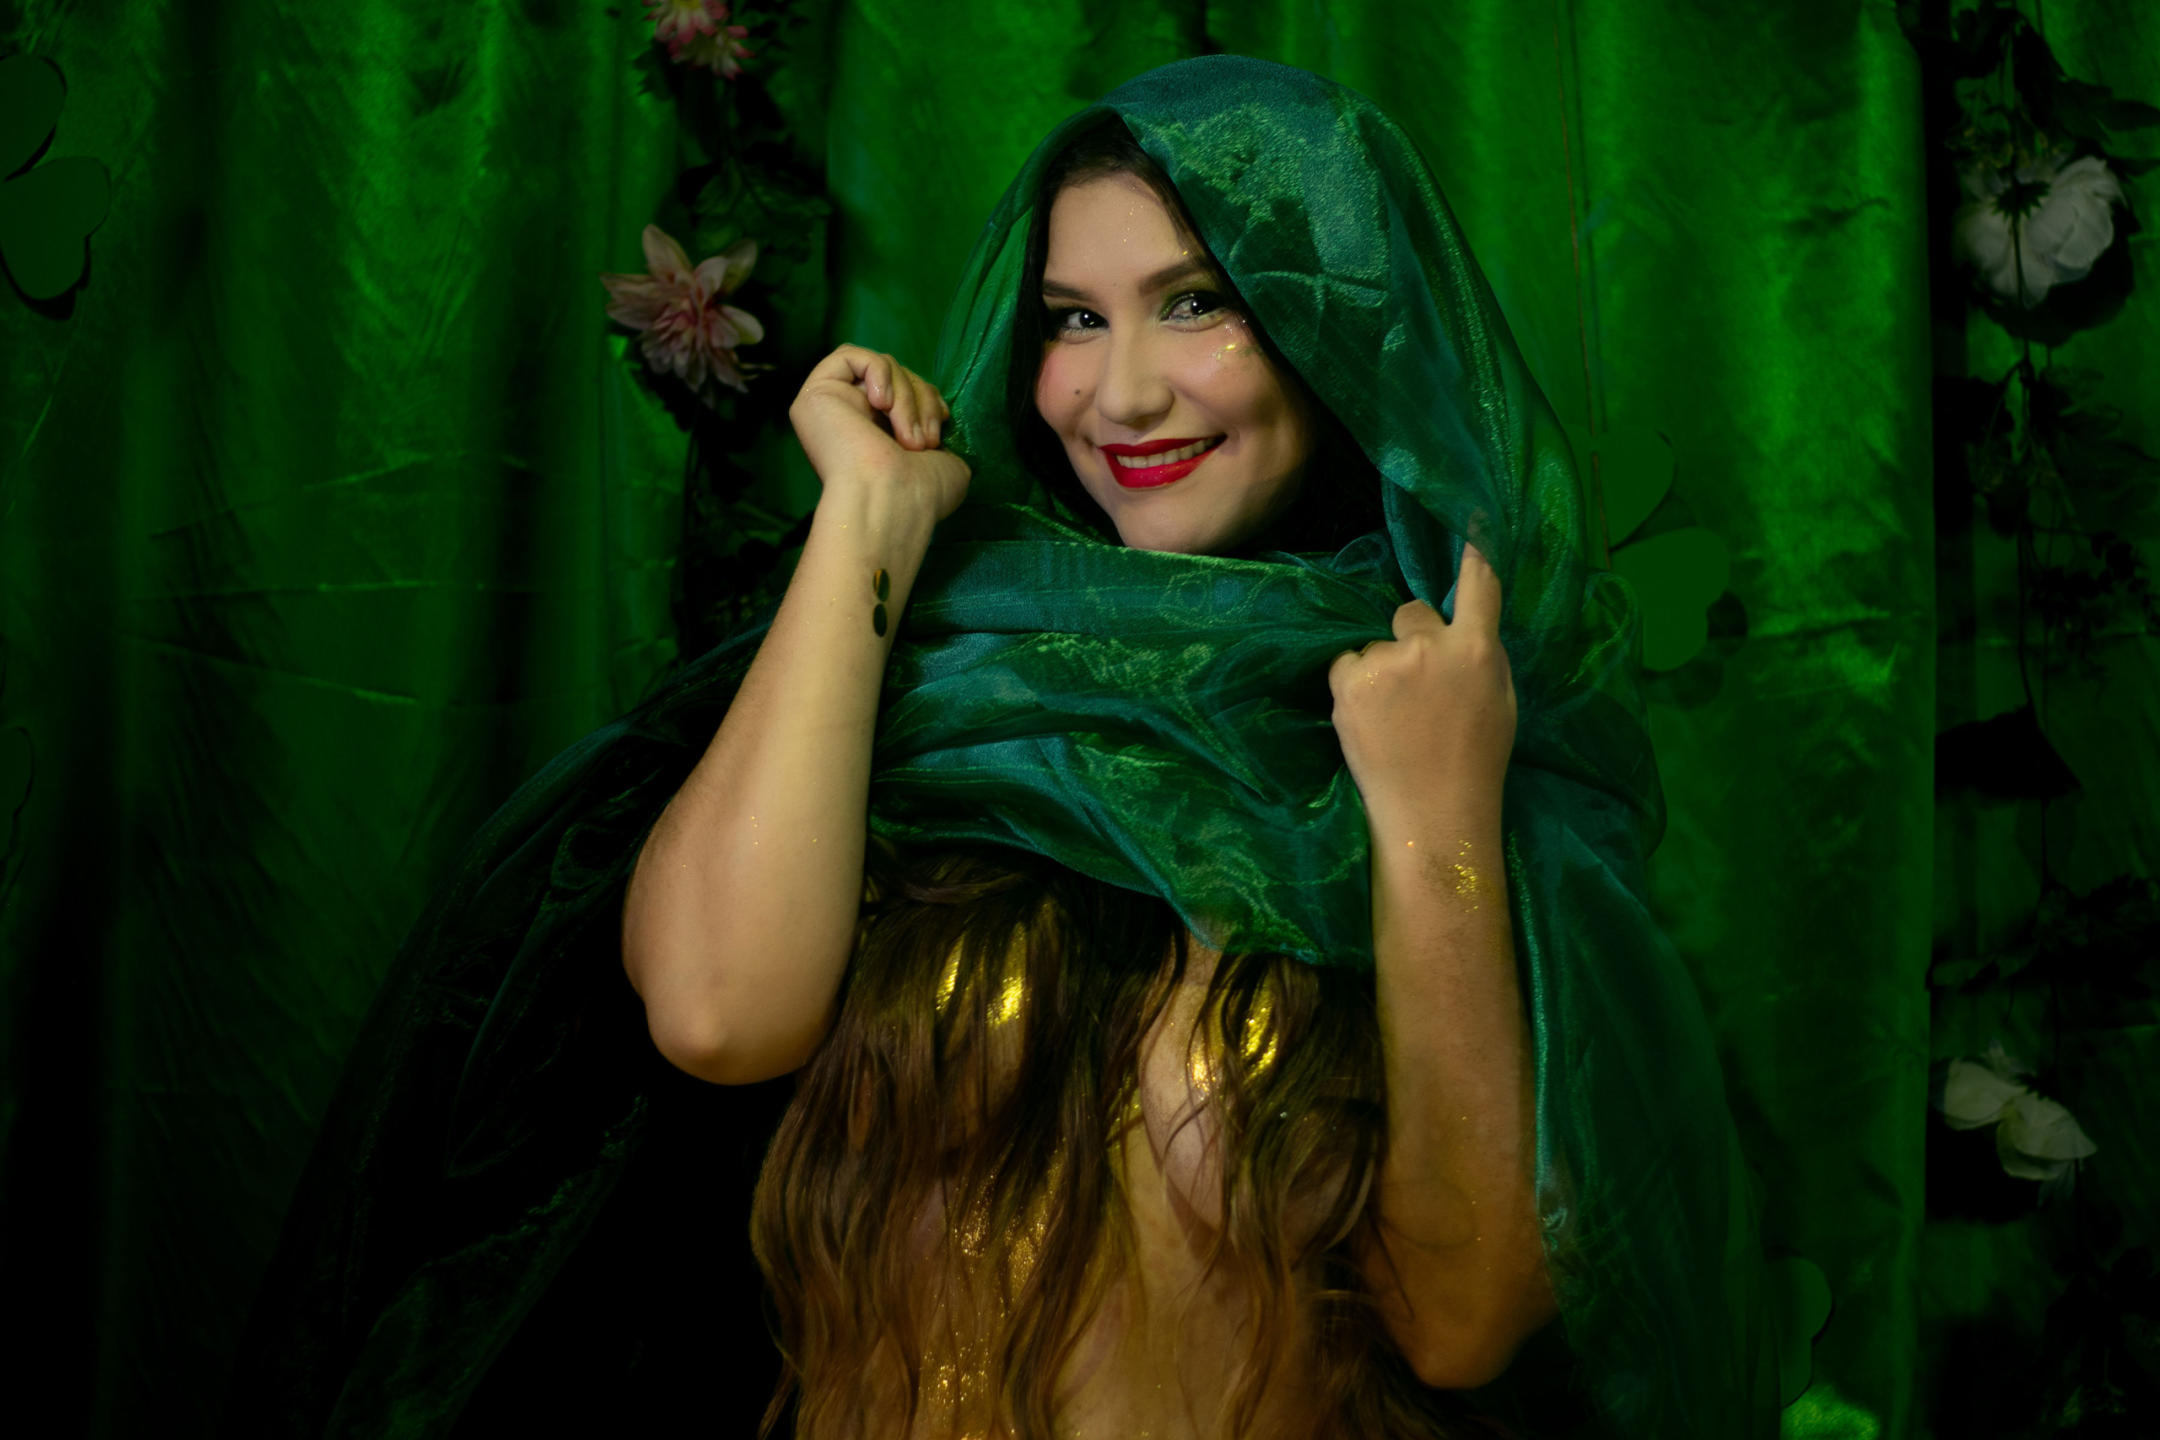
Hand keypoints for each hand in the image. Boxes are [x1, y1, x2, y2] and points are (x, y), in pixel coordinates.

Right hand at [789, 344, 970, 522]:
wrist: (893, 501)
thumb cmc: (921, 494)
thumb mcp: (948, 461)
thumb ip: (938, 433)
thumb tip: (937, 416)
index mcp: (877, 437)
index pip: (904, 392)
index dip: (928, 397)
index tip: (942, 422)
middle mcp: (851, 421)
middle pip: (896, 377)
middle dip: (920, 399)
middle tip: (924, 441)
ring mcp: (832, 406)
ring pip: (880, 367)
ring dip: (905, 395)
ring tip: (908, 436)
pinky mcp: (816, 393)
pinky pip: (850, 355)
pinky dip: (878, 371)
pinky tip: (881, 403)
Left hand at [1327, 542, 1517, 810]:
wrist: (1432, 813)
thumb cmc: (1475, 761)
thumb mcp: (1499, 701)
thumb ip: (1480, 655)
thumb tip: (1463, 623)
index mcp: (1478, 651)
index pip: (1478, 586)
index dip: (1474, 550)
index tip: (1471, 517)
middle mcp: (1431, 647)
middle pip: (1412, 612)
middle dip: (1413, 638)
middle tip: (1418, 690)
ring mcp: (1385, 663)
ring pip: (1376, 644)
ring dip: (1382, 667)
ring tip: (1394, 716)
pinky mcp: (1348, 681)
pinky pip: (1348, 663)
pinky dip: (1355, 684)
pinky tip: (1371, 720)